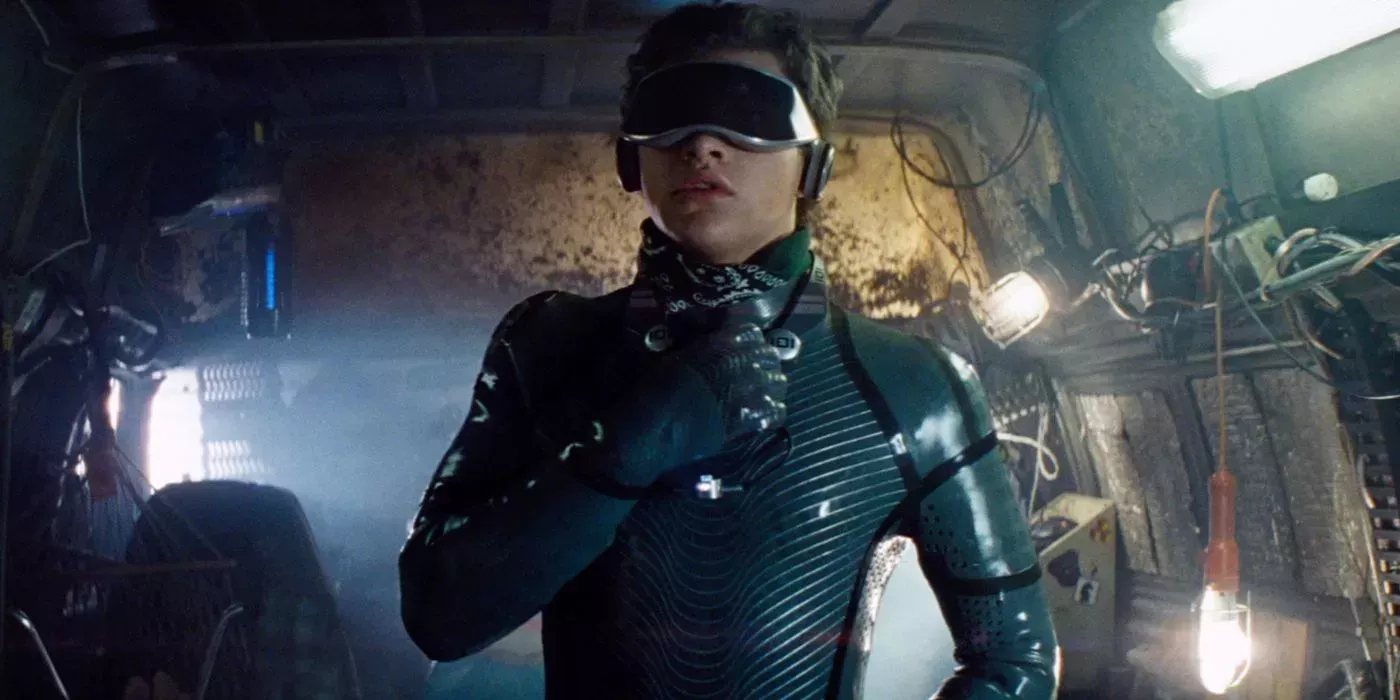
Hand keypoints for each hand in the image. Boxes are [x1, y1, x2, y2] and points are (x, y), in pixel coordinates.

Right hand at [603, 323, 787, 485]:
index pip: (746, 334)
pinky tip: (775, 410)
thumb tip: (714, 344)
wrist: (649, 432)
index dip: (753, 338)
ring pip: (773, 384)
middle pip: (765, 357)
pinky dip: (774, 411)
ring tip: (776, 384)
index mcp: (713, 349)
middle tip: (770, 363)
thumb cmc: (652, 392)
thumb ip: (700, 351)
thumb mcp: (675, 360)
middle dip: (769, 359)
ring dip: (775, 383)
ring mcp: (739, 395)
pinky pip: (769, 415)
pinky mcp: (741, 423)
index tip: (756, 341)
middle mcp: (731, 368)